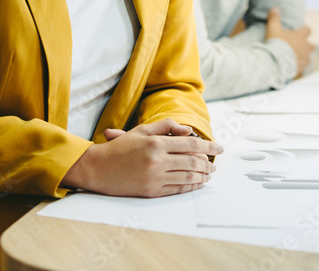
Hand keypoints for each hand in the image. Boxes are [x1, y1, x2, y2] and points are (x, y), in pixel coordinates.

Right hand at [62, 118, 221, 197]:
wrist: (97, 168)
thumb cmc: (119, 148)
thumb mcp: (141, 131)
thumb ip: (166, 127)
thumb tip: (188, 130)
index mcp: (156, 142)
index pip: (191, 143)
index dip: (209, 146)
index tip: (220, 148)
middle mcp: (157, 160)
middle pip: (192, 162)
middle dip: (207, 163)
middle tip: (215, 165)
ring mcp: (155, 177)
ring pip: (187, 177)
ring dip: (202, 176)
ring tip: (208, 175)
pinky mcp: (151, 191)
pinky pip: (177, 189)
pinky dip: (190, 187)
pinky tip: (196, 184)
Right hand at [265, 7, 312, 76]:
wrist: (275, 62)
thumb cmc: (275, 44)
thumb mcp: (273, 29)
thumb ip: (274, 18)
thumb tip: (274, 8)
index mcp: (300, 37)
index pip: (308, 30)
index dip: (304, 30)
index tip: (299, 30)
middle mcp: (305, 48)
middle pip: (311, 45)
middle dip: (306, 45)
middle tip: (297, 45)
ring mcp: (304, 59)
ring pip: (308, 58)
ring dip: (302, 57)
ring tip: (293, 57)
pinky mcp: (300, 70)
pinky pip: (301, 68)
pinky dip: (297, 67)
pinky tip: (290, 67)